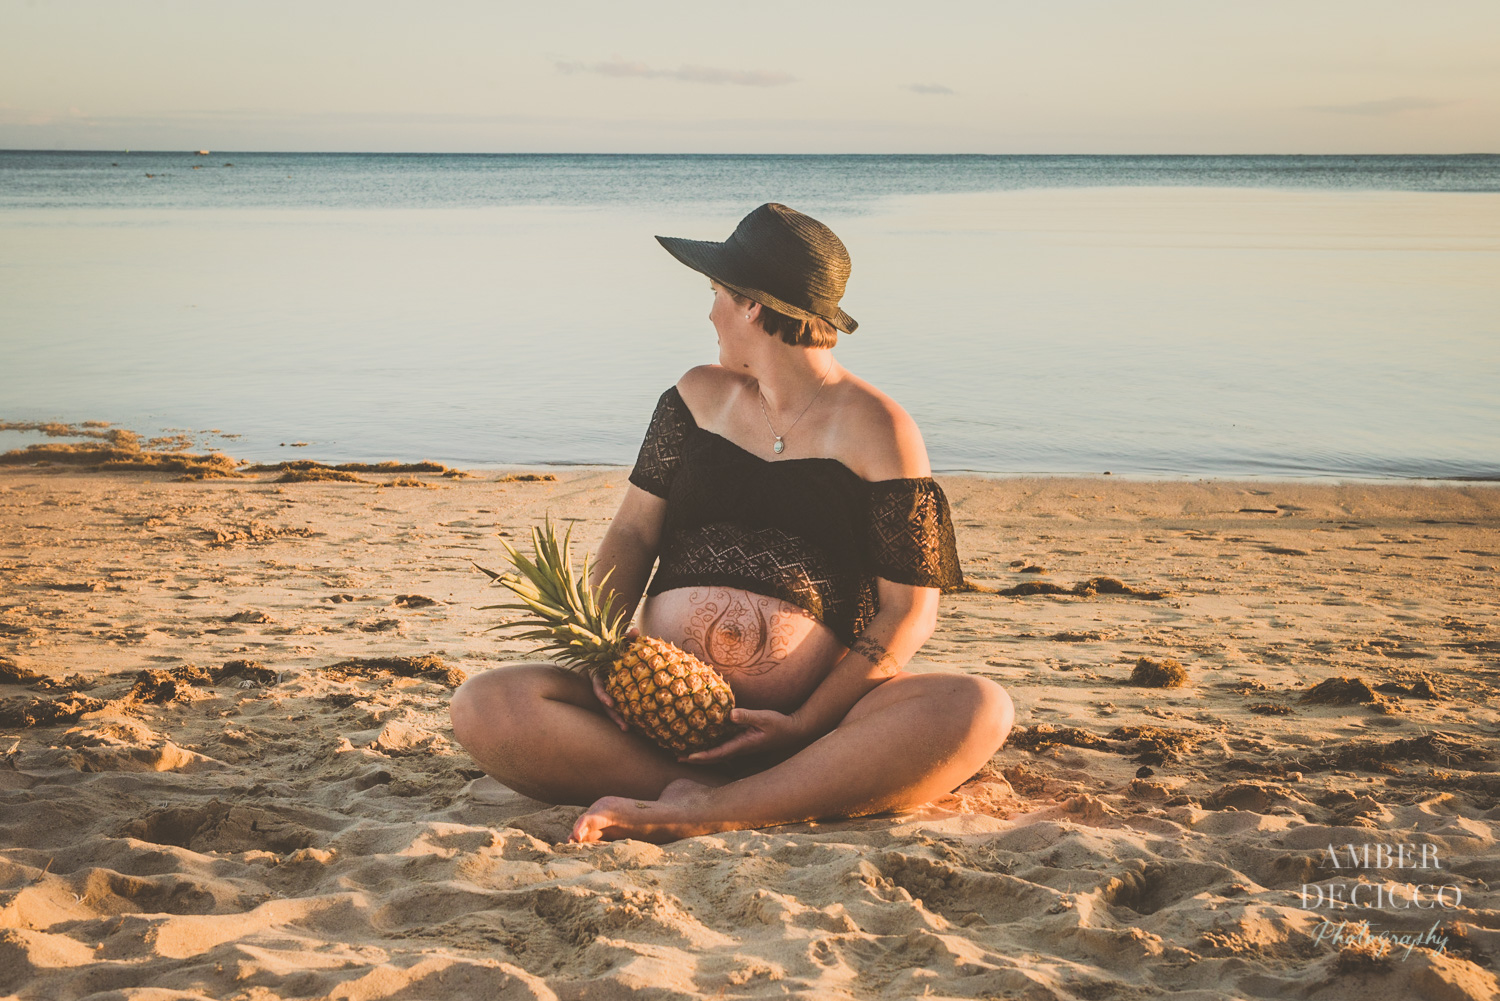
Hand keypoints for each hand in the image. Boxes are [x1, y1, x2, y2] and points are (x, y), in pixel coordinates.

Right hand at [592, 624, 639, 732]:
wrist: (608, 654)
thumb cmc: (613, 649)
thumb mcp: (618, 643)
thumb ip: (626, 638)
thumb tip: (636, 630)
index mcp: (598, 674)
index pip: (598, 686)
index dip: (603, 694)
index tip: (609, 702)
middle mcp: (601, 686)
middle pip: (605, 703)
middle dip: (613, 714)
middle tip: (624, 726)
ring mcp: (606, 692)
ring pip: (610, 708)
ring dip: (618, 719)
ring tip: (627, 729)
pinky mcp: (614, 696)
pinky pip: (619, 706)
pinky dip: (624, 713)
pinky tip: (634, 723)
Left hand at [679, 707, 809, 763]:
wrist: (792, 731)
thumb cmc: (779, 724)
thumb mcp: (764, 717)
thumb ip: (748, 716)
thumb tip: (730, 714)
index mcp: (742, 745)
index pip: (718, 753)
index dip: (703, 756)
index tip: (688, 757)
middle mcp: (739, 749)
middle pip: (714, 758)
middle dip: (696, 759)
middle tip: (677, 758)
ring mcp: (741, 747)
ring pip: (717, 754)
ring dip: (701, 755)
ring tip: (684, 753)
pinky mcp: (743, 742)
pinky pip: (723, 747)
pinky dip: (711, 748)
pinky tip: (703, 743)